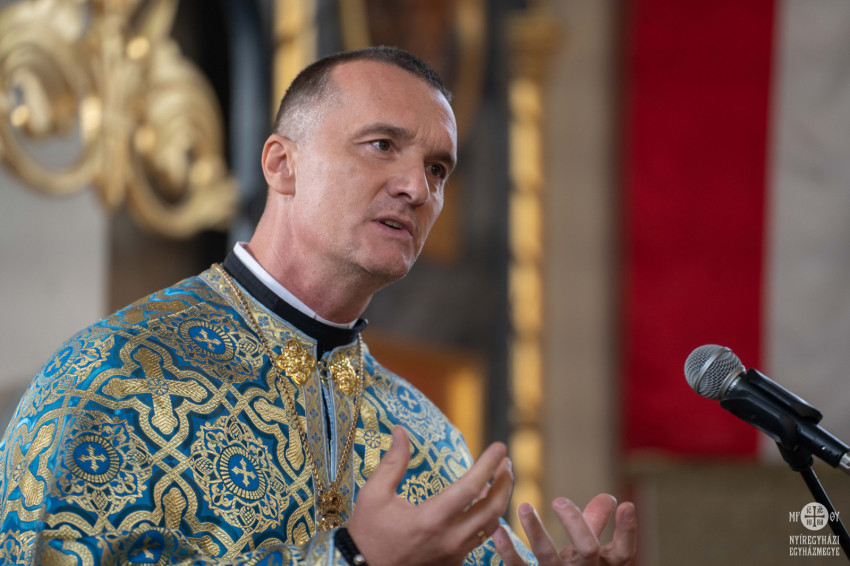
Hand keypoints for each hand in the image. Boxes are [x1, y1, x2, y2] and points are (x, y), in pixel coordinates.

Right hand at [348, 426, 513, 565]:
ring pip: (491, 527)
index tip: (499, 447)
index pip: (471, 487)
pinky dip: (488, 520)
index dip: (489, 464)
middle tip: (506, 463)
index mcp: (431, 518)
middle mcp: (449, 539)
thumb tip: (401, 432)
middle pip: (492, 508)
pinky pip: (480, 541)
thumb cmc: (368, 532)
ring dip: (499, 501)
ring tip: (499, 481)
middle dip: (504, 482)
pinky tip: (483, 507)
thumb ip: (392, 462)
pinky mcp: (453, 565)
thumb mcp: (374, 494)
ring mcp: (453, 555)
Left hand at [493, 494, 636, 565]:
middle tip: (559, 500)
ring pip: (548, 556)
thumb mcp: (590, 554)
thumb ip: (596, 525)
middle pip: (587, 550)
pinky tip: (498, 531)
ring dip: (535, 530)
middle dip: (576, 523)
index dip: (627, 531)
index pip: (623, 552)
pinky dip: (508, 551)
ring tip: (523, 506)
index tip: (627, 505)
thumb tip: (608, 497)